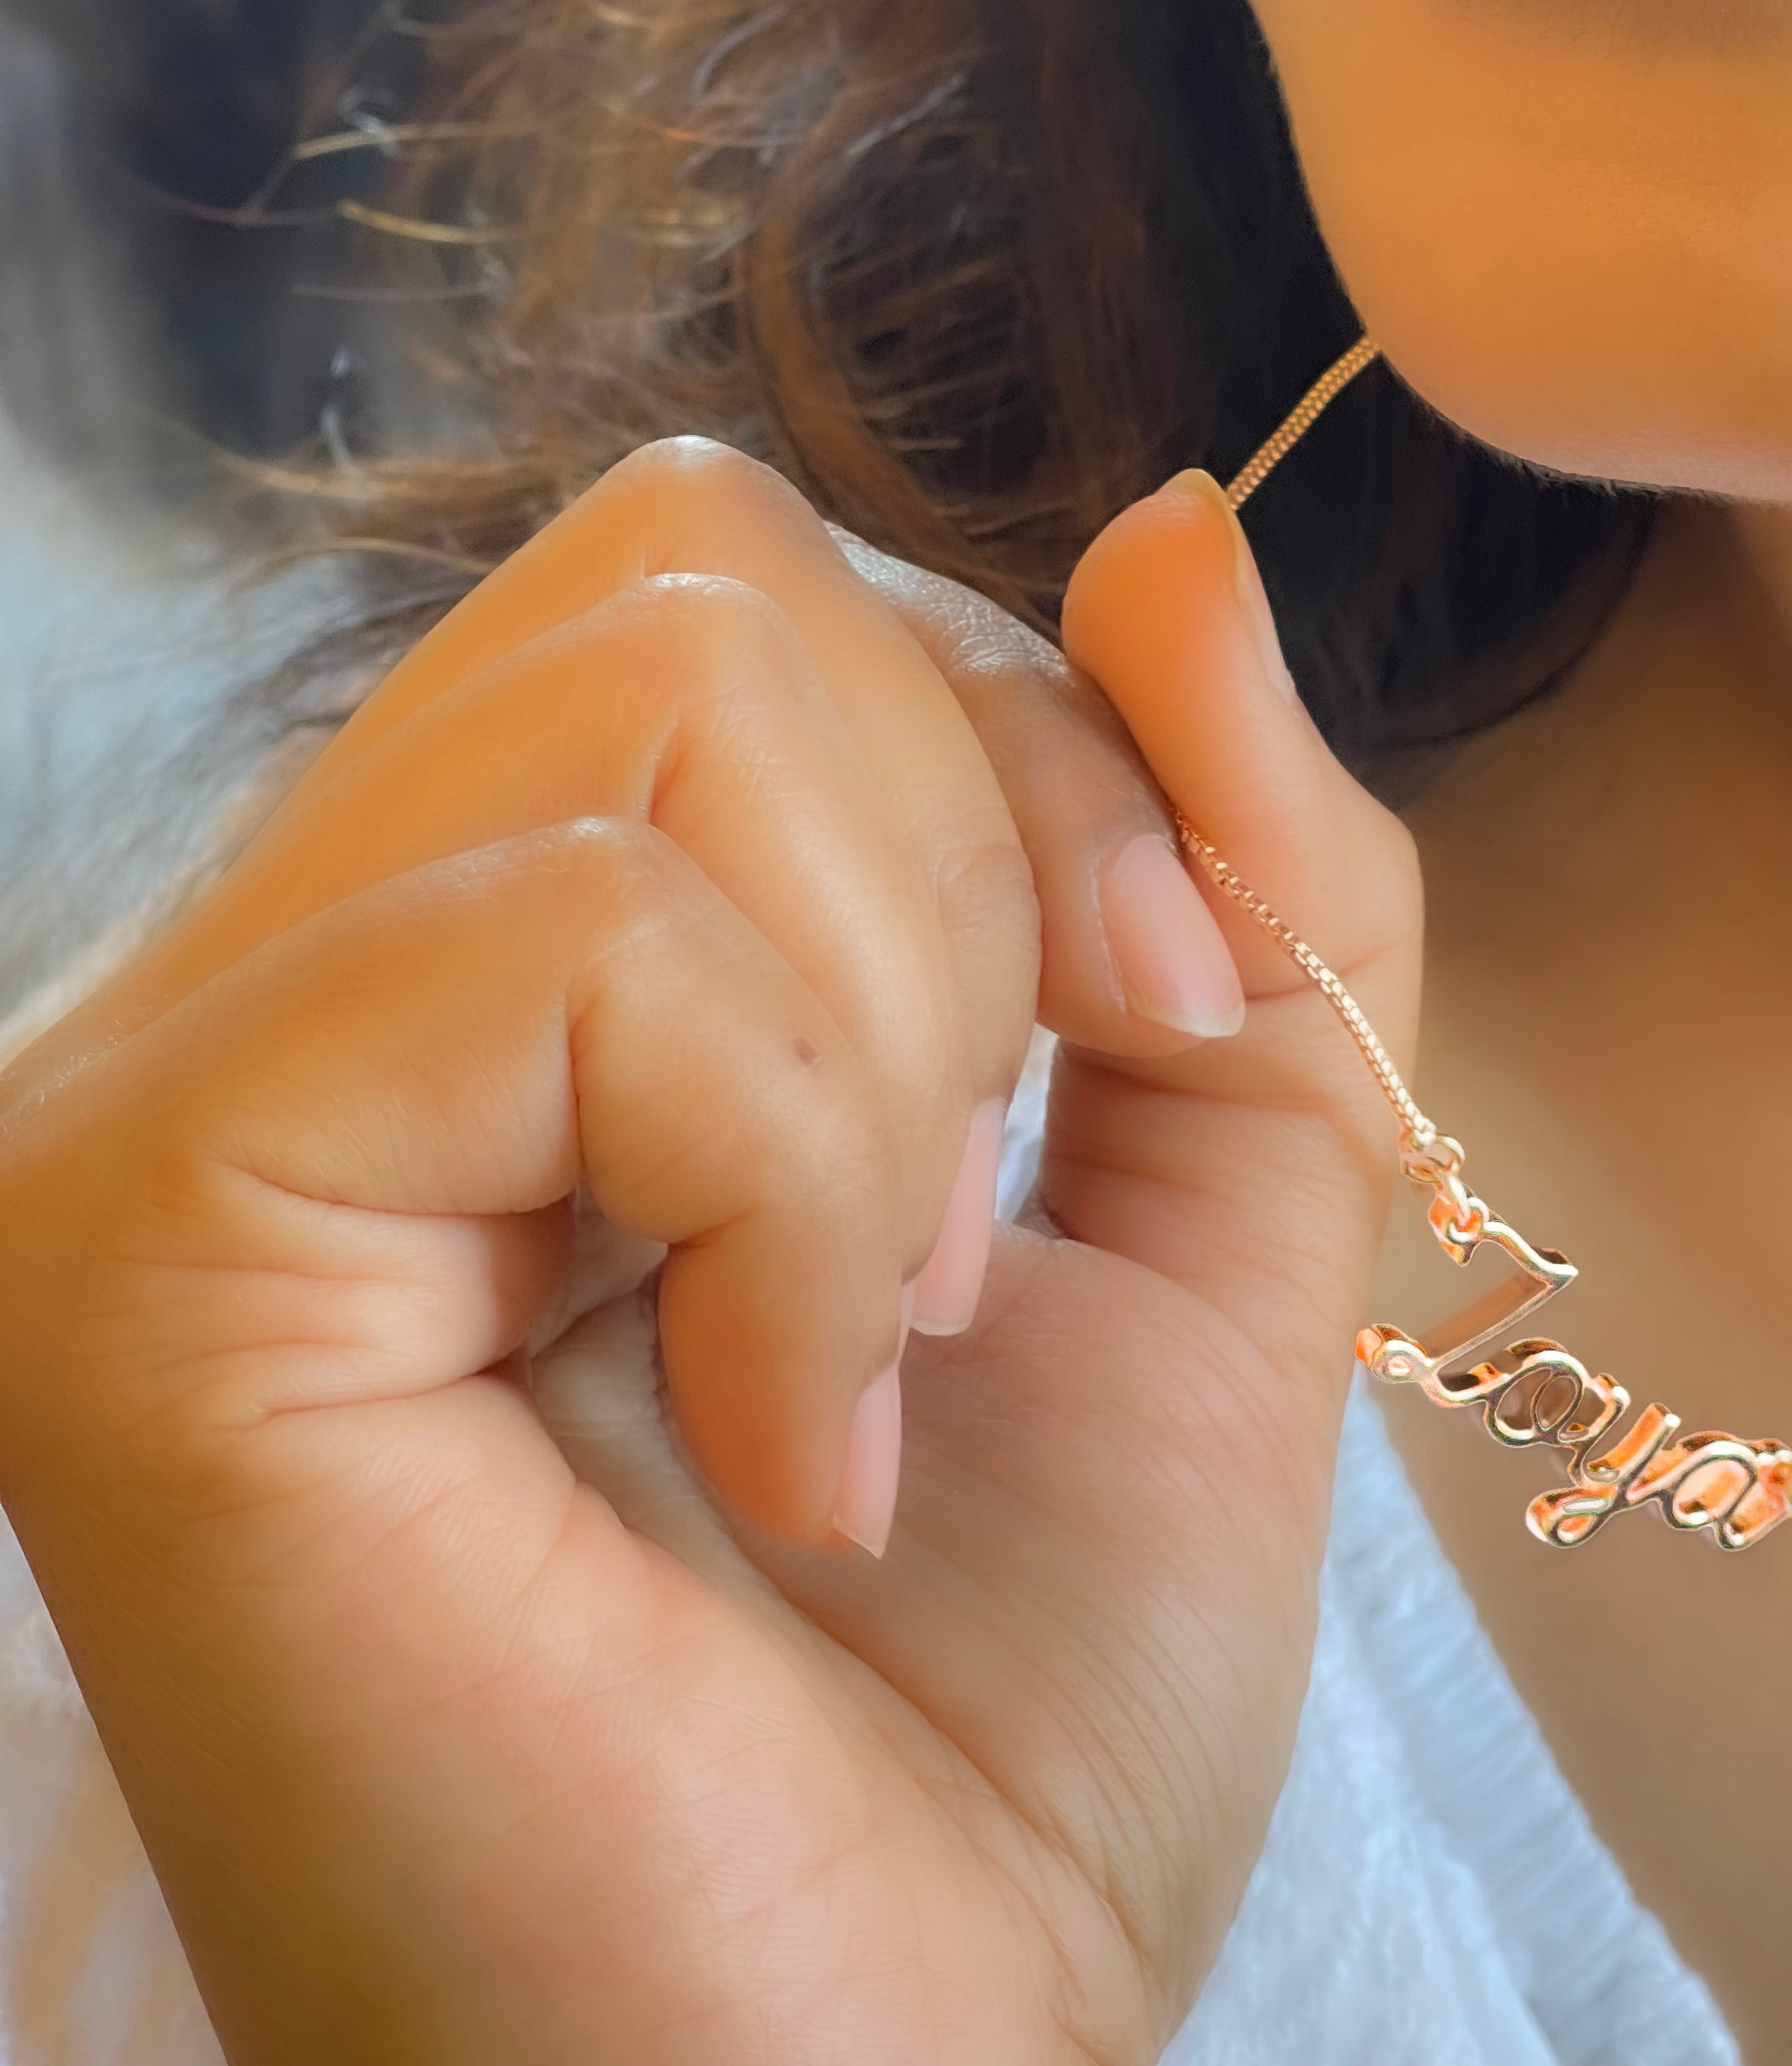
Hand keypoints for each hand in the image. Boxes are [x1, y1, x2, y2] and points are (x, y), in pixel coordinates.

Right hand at [0, 441, 1419, 2064]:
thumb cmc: (1011, 1690)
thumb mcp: (1222, 1185)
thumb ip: (1233, 845)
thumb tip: (1176, 519)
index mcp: (494, 946)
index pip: (752, 577)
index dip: (1035, 761)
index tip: (1141, 1029)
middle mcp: (284, 971)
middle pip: (705, 576)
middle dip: (975, 884)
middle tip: (965, 1230)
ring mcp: (174, 1082)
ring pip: (663, 707)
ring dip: (896, 1044)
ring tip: (858, 1343)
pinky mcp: (139, 1217)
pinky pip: (579, 946)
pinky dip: (794, 1181)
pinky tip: (787, 1438)